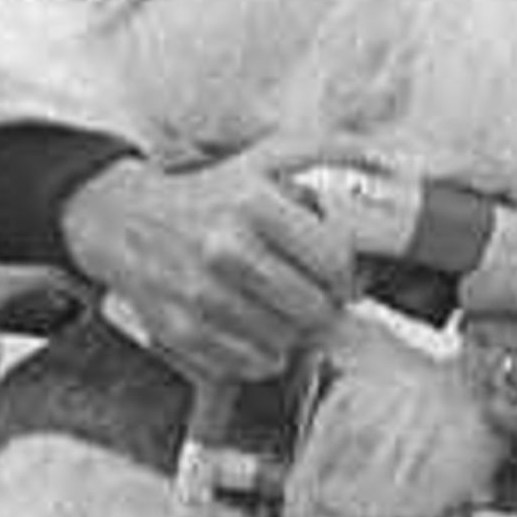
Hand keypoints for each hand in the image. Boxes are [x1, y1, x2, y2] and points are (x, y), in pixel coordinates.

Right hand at [57, 145, 349, 383]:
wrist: (126, 222)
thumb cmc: (209, 194)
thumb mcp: (265, 158)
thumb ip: (329, 154)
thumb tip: (389, 162)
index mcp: (252, 203)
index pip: (334, 262)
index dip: (345, 275)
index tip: (337, 273)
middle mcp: (225, 250)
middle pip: (314, 310)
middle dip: (320, 306)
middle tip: (309, 294)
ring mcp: (201, 296)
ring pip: (286, 342)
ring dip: (290, 330)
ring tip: (276, 306)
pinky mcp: (184, 332)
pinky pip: (252, 363)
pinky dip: (260, 352)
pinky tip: (250, 324)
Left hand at [463, 279, 516, 470]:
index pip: (504, 289)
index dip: (478, 289)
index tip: (474, 290)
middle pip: (493, 330)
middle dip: (484, 324)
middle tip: (488, 321)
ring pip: (499, 370)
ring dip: (495, 361)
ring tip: (507, 352)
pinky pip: (509, 411)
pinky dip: (504, 398)